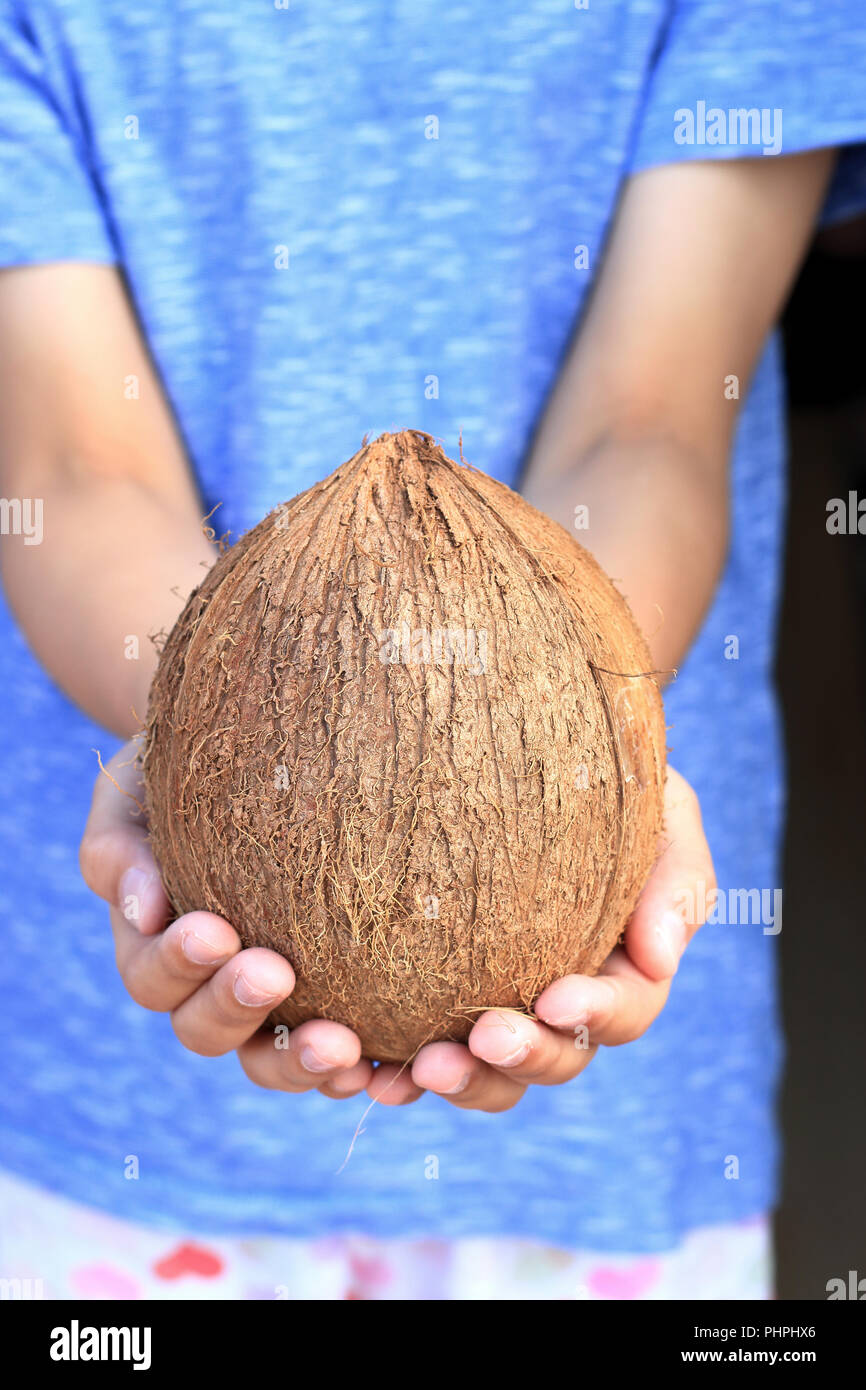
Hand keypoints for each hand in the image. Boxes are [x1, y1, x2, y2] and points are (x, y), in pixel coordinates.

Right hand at [80, 741, 372, 1098]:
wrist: (270, 747)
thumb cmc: (193, 767)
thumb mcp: (139, 788)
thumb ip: (122, 844)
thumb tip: (141, 905)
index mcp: (159, 943)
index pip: (154, 975)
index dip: (177, 964)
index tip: (214, 930)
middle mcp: (211, 987)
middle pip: (206, 1030)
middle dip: (235, 1009)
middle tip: (274, 973)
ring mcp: (274, 1007)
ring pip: (271, 1061)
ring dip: (299, 1062)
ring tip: (341, 1046)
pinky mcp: (335, 1008)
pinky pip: (340, 1058)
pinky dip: (357, 1071)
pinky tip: (388, 1066)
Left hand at [368, 766, 713, 1110]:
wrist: (516, 743)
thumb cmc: (603, 775)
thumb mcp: (661, 807)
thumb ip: (676, 875)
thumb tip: (661, 957)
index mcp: (622, 967)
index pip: (623, 1008)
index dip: (595, 1014)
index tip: (555, 997)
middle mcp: (559, 1001)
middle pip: (556, 1058)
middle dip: (524, 1057)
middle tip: (483, 1039)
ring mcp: (496, 1005)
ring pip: (490, 1075)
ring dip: (462, 1082)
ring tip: (421, 1070)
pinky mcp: (432, 1000)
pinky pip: (415, 1053)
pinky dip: (398, 1073)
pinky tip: (368, 1073)